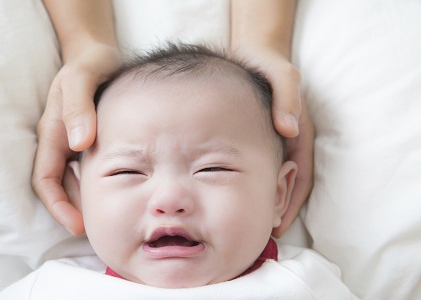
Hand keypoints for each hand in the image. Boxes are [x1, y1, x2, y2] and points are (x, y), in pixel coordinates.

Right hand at [32, 44, 120, 235]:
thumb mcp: (82, 78)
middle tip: (100, 230)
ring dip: (87, 200)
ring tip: (110, 217)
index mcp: (52, 131)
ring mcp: (74, 142)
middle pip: (60, 186)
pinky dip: (100, 184)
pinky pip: (90, 169)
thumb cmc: (90, 63)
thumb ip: (79, 107)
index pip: (45, 178)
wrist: (98, 53)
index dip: (58, 205)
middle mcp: (60, 141)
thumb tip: (79, 143)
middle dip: (74, 211)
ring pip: (75, 181)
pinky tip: (122, 190)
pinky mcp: (90, 140)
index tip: (78, 225)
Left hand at [235, 46, 314, 237]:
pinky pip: (258, 166)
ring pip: (273, 179)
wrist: (253, 53)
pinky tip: (230, 195)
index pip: (300, 176)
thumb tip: (289, 129)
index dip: (291, 203)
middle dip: (277, 210)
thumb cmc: (267, 63)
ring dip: (265, 201)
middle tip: (259, 234)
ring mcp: (274, 141)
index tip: (277, 226)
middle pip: (287, 184)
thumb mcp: (282, 75)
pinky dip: (251, 184)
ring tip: (247, 224)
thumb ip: (287, 98)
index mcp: (298, 133)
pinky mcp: (258, 137)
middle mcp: (288, 141)